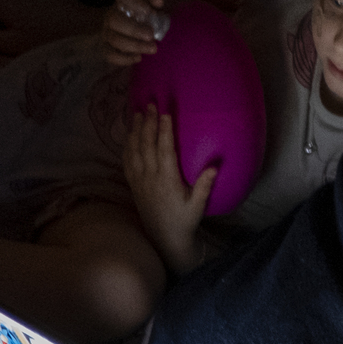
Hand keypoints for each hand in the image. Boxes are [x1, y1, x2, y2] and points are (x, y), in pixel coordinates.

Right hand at [100, 0, 166, 66]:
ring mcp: (107, 32)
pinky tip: (139, 58)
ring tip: (153, 48)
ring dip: (134, 45)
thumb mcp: (153, 7)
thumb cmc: (147, 17)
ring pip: (114, 39)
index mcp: (122, 0)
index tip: (149, 11)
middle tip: (151, 35)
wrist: (142, 30)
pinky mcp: (107, 48)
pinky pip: (110, 55)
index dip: (134, 2)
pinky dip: (124, 58)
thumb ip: (154, 2)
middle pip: (114, 20)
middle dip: (134, 29)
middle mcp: (111, 14)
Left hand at [122, 109, 214, 274]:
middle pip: (147, 146)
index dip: (164, 131)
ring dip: (135, 131)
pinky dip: (127, 146)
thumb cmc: (184, 220)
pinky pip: (127, 162)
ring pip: (134, 151)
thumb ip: (204, 185)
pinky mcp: (134, 185)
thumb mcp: (198, 205)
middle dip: (148, 124)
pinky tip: (129, 135)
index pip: (165, 151)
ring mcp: (139, 181)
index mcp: (167, 181)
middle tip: (150, 104)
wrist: (164, 238)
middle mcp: (151, 178)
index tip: (165, 114)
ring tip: (137, 113)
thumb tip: (215, 166)